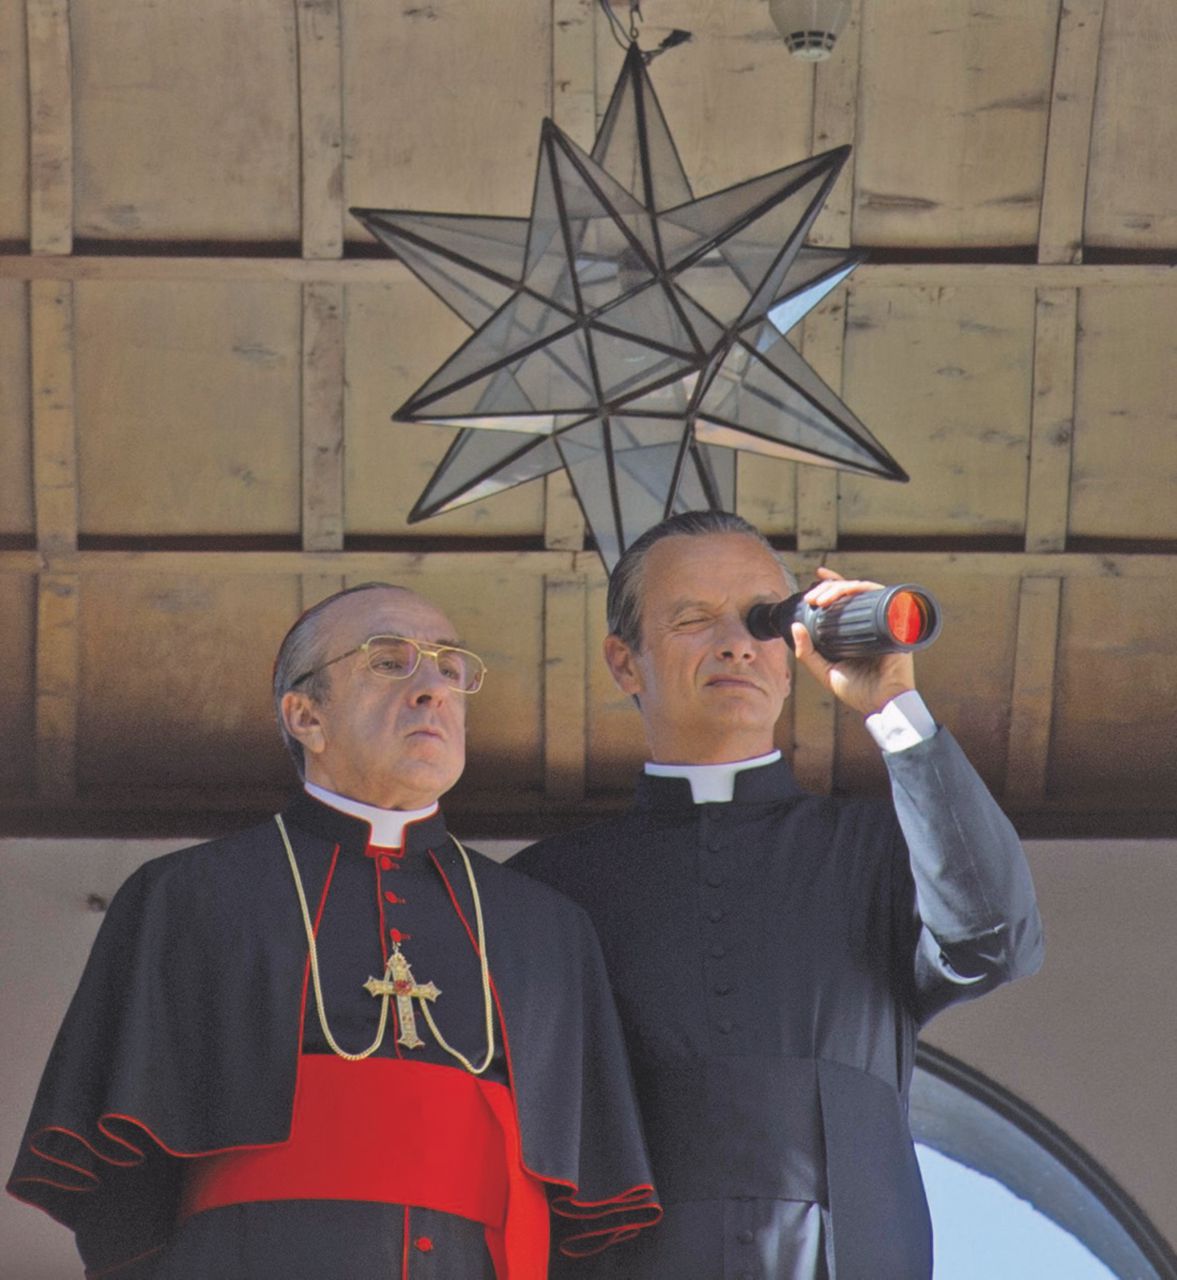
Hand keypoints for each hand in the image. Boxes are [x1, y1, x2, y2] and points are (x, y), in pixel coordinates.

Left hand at [790, 567, 916, 715]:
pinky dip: (868, 590)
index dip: (833, 583)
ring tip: (823, 598)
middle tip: (813, 597)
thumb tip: (794, 627)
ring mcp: (885, 621)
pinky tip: (854, 591)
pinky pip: (885, 598)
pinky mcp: (897, 624)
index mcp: (855, 630)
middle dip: (830, 587)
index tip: (817, 576)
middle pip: (853, 591)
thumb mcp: (825, 671)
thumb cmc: (857, 691)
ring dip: (844, 587)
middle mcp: (870, 622)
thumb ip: (807, 653)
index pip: (846, 599)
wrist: (880, 703)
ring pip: (865, 591)